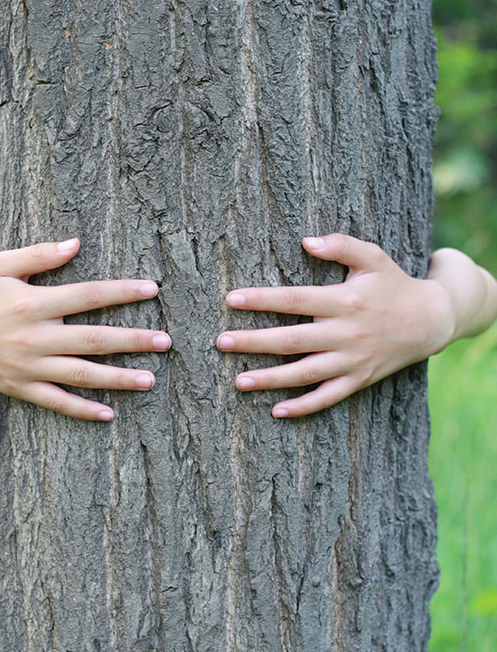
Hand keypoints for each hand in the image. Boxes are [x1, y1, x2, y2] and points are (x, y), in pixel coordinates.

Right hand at [0, 238, 170, 420]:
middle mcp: (35, 336)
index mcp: (34, 302)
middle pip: (95, 339)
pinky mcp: (19, 388)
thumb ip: (39, 255)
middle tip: (167, 342)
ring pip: (82, 375)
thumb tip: (77, 243)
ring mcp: (28, 366)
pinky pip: (56, 402)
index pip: (89, 295)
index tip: (154, 289)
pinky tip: (109, 414)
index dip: (123, 292)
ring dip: (119, 378)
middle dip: (134, 340)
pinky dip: (82, 410)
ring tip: (151, 380)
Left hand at [216, 233, 454, 417]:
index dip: (262, 300)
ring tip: (239, 381)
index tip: (231, 299)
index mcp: (344, 300)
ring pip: (305, 374)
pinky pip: (328, 397)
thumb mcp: (373, 257)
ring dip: (270, 379)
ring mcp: (352, 360)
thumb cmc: (393, 284)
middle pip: (292, 340)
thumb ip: (341, 245)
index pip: (294, 300)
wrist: (430, 320)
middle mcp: (346, 333)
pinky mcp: (359, 380)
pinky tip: (277, 411)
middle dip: (254, 342)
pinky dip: (304, 407)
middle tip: (221, 343)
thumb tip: (306, 240)